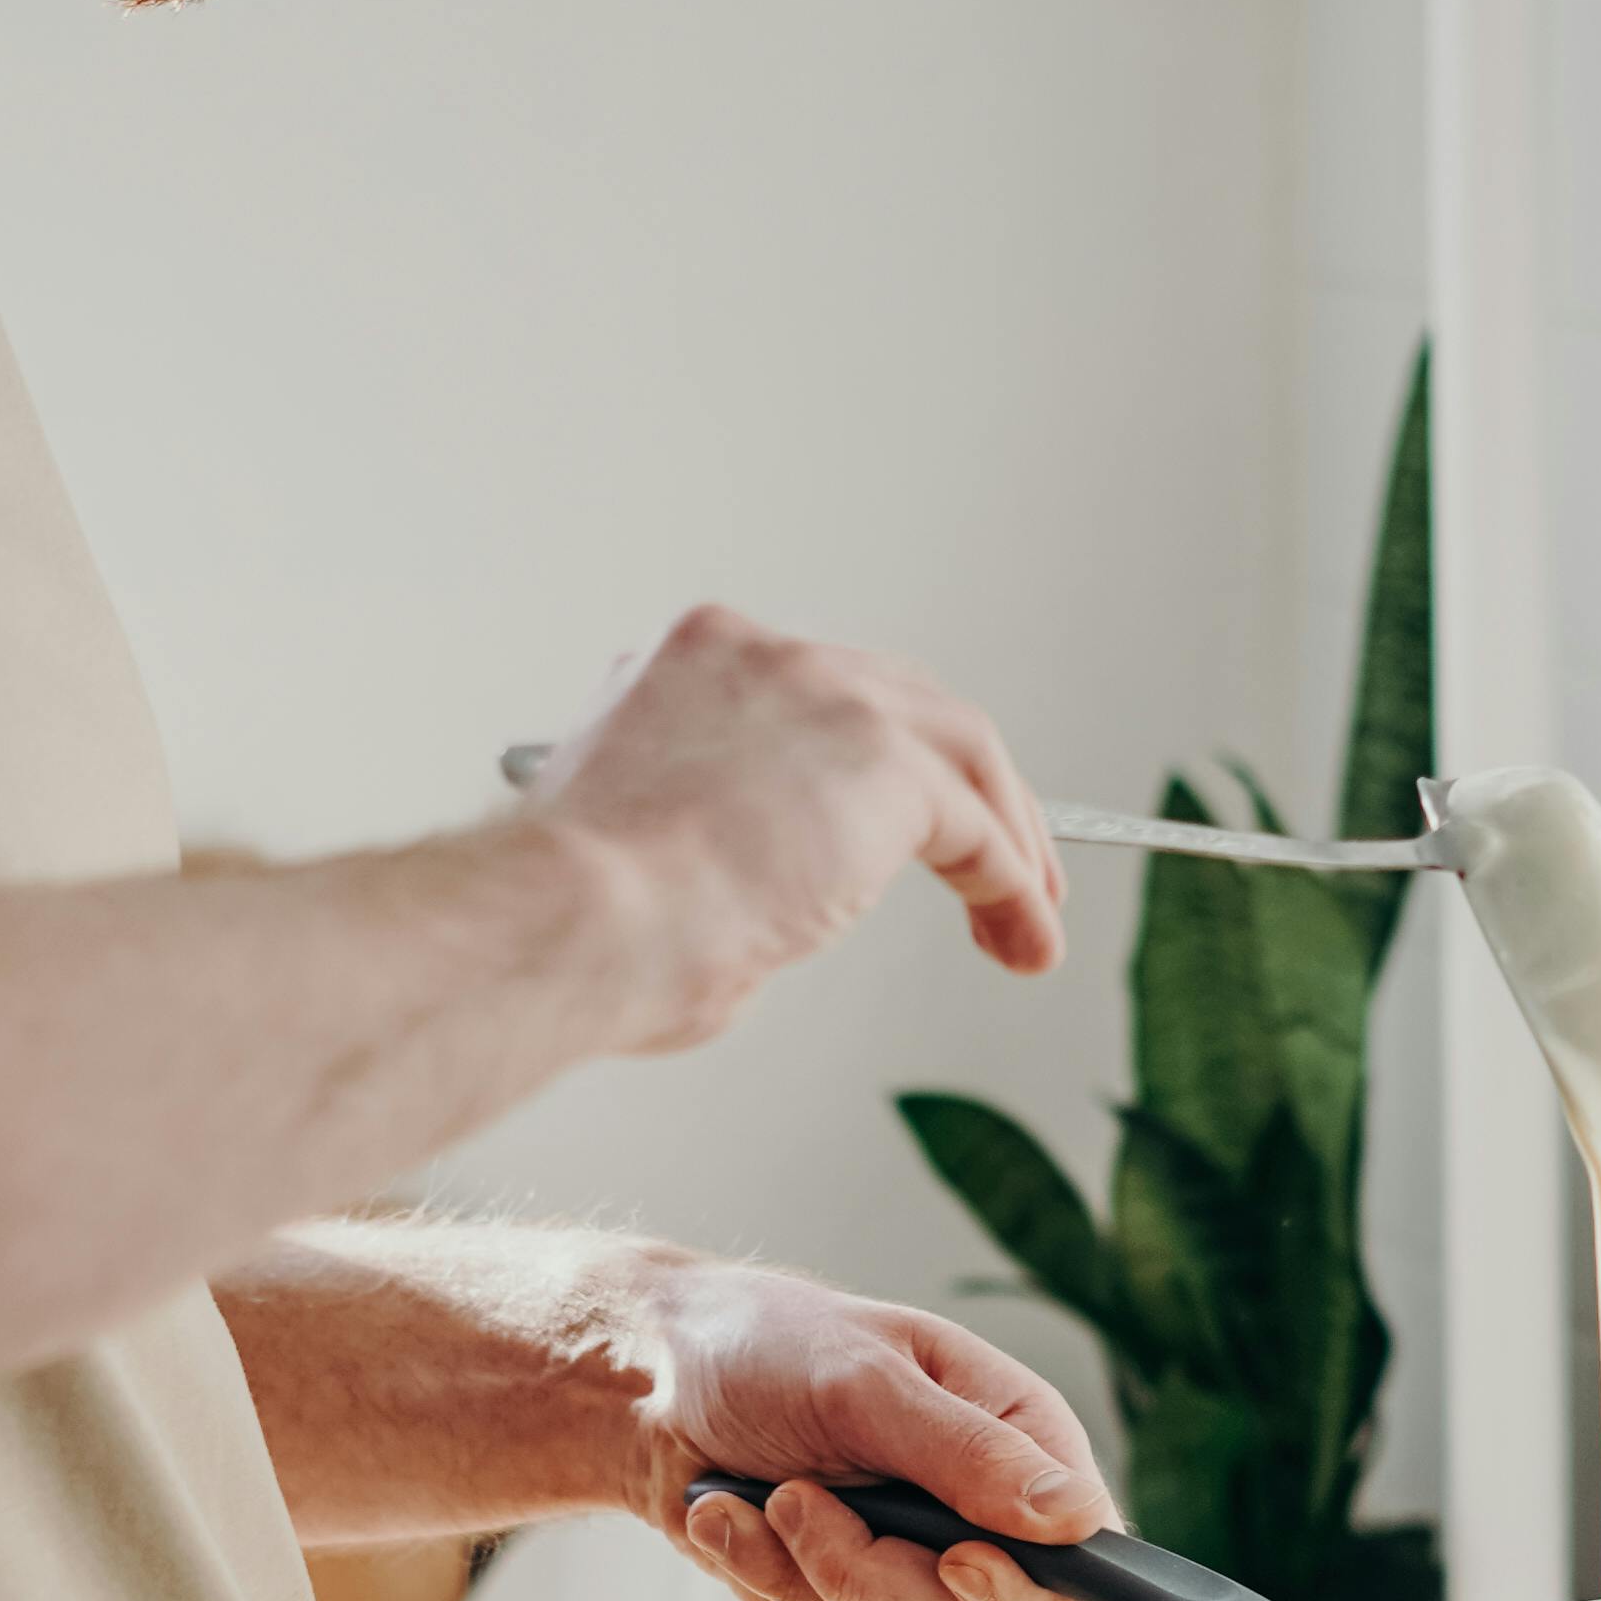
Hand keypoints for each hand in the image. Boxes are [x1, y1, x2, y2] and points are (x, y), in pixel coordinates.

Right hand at [523, 607, 1063, 1046]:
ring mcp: (830, 699)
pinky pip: (979, 830)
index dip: (873, 764)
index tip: (895, 829)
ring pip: (964, 753)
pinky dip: (1013, 889)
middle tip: (998, 865)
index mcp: (696, 663)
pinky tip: (1024, 942)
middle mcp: (767, 657)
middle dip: (963, 791)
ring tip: (1030, 914)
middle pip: (909, 706)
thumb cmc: (576, 918)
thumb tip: (757, 906)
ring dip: (1009, 837)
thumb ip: (711, 845)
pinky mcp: (885, 766)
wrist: (570, 918)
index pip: (820, 696)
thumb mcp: (639, 848)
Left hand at [630, 1258, 1105, 1600]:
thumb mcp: (864, 1381)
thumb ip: (968, 1452)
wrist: (655, 1387)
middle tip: (796, 1500)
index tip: (952, 1560)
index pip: (1081, 1557)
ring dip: (801, 1581)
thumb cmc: (763, 1349)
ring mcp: (924, 1570)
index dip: (1025, 1587)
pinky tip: (750, 1545)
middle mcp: (987, 1516)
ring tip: (757, 1503)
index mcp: (1017, 1439)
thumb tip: (1073, 1518)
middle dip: (868, 1574)